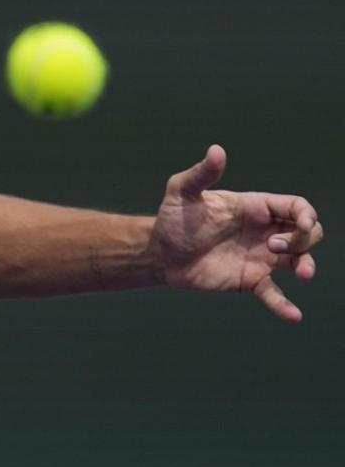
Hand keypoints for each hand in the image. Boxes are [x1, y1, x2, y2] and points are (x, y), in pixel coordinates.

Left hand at [152, 145, 323, 321]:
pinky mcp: (249, 280)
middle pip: (306, 233)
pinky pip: (274, 294)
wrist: (160, 253)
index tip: (302, 224)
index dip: (306, 215)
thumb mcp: (182, 193)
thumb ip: (201, 174)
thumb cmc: (172, 219)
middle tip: (273, 246)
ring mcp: (260, 257)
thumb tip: (217, 150)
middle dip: (302, 239)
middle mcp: (264, 232)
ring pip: (299, 261)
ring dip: (307, 266)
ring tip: (302, 274)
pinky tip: (293, 316)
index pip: (296, 207)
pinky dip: (284, 305)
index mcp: (255, 208)